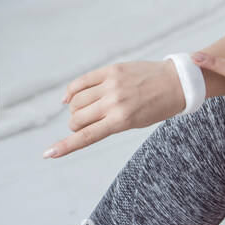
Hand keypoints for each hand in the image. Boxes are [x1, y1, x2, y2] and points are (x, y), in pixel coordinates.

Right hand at [43, 60, 186, 157]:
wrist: (176, 83)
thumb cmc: (157, 108)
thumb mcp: (135, 123)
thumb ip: (107, 123)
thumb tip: (77, 118)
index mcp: (122, 121)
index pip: (86, 136)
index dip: (65, 147)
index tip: (48, 154)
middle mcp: (114, 103)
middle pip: (77, 118)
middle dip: (75, 125)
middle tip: (85, 125)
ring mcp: (111, 85)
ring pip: (76, 101)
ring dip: (74, 110)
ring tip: (85, 111)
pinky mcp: (111, 70)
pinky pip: (81, 82)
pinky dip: (71, 91)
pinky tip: (69, 97)